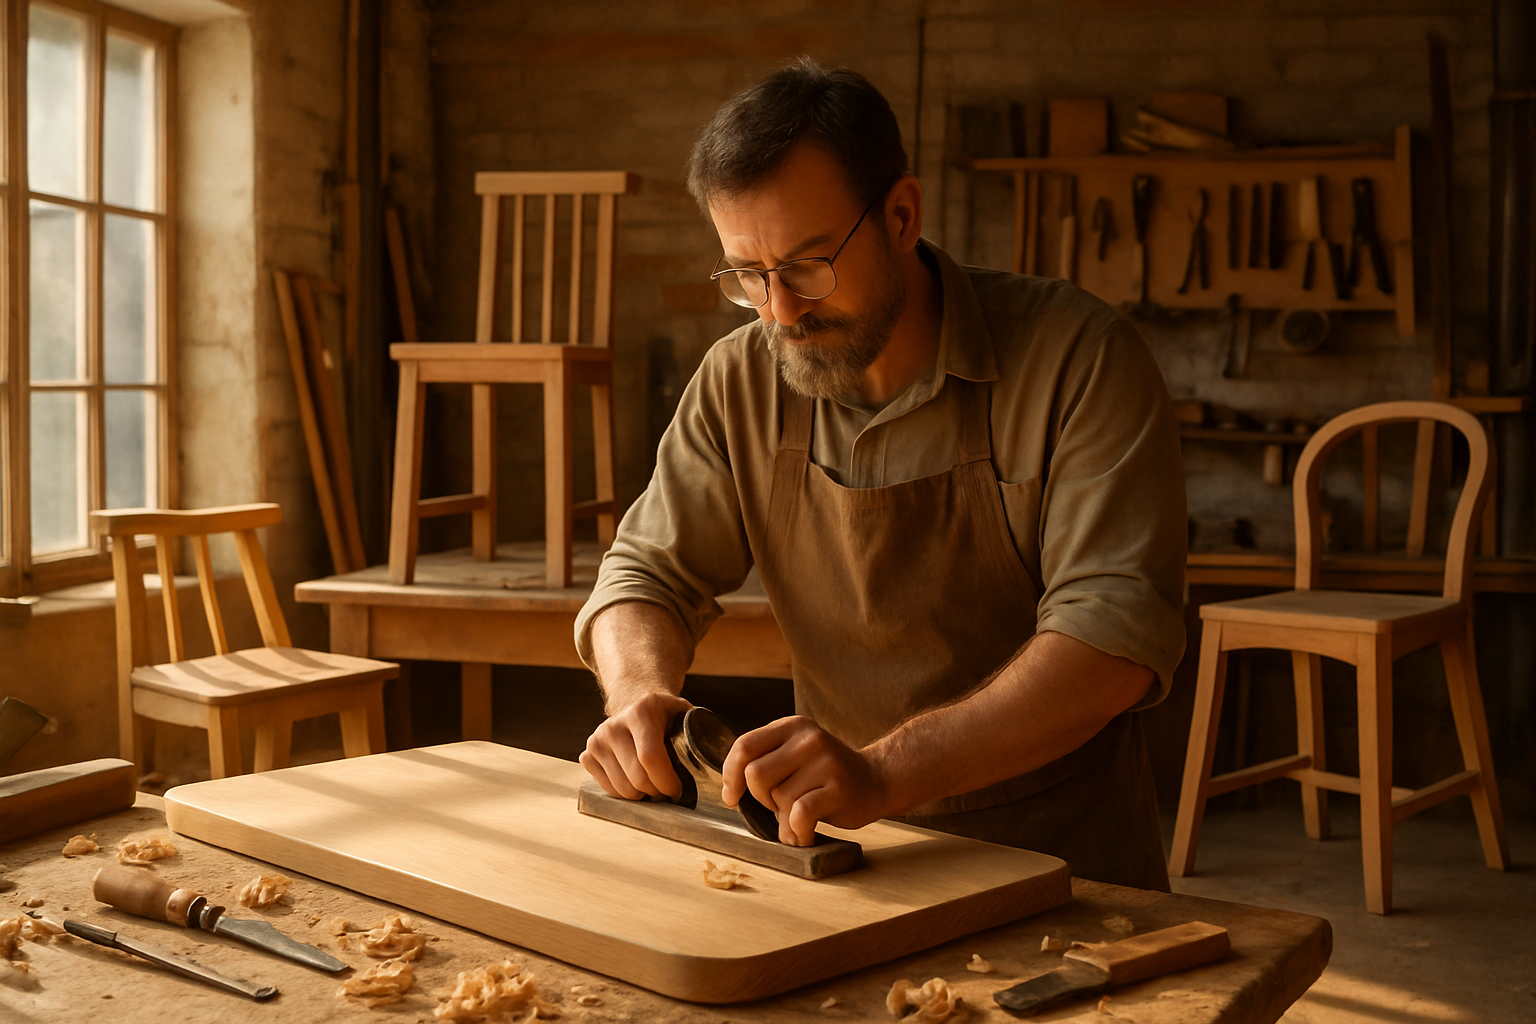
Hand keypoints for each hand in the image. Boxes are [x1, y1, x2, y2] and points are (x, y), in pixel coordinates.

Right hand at [580, 691, 692, 800]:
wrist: (634, 703)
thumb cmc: (665, 715)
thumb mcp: (684, 714)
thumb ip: (699, 732)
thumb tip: (715, 760)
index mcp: (641, 712)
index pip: (650, 757)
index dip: (666, 781)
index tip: (678, 790)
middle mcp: (614, 725)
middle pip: (636, 778)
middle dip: (657, 791)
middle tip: (668, 790)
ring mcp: (597, 740)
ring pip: (622, 789)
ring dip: (642, 795)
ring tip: (653, 785)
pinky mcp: (588, 755)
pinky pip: (609, 790)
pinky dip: (625, 793)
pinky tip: (636, 781)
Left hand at [720, 716, 889, 846]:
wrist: (878, 779)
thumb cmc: (826, 774)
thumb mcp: (795, 755)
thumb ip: (765, 762)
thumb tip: (730, 791)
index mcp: (792, 727)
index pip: (745, 746)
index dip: (730, 775)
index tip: (732, 796)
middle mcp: (808, 739)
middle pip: (756, 775)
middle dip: (760, 799)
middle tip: (778, 806)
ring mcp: (826, 762)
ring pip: (779, 798)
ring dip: (783, 819)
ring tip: (800, 819)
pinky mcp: (838, 788)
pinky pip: (799, 815)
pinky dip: (797, 831)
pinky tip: (805, 833)